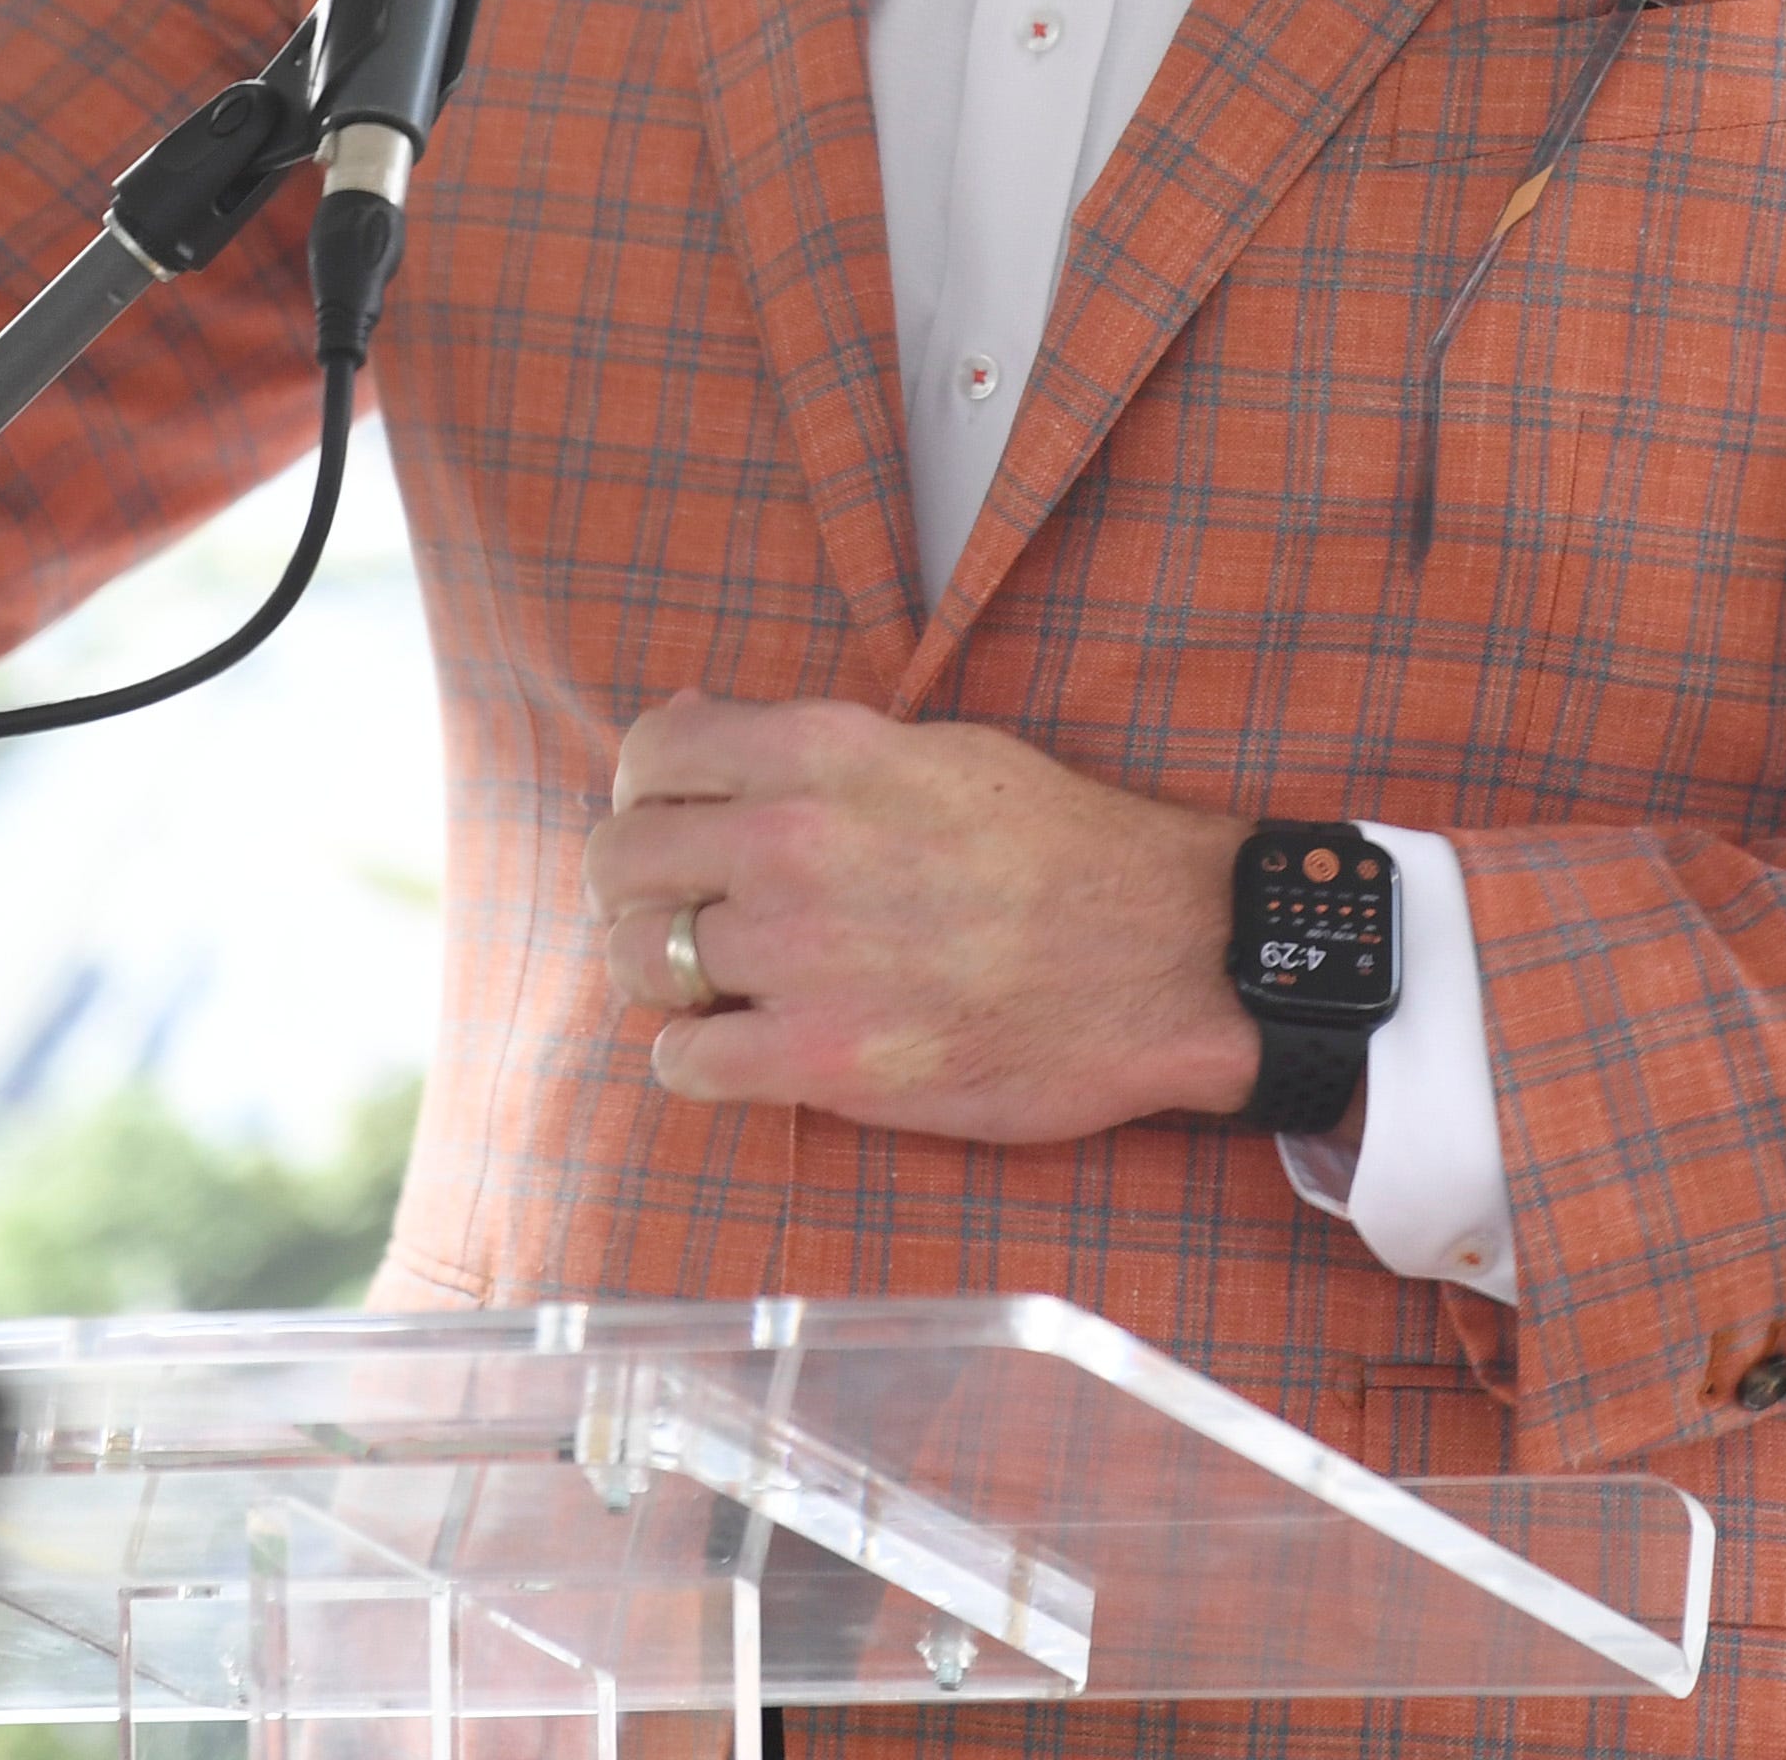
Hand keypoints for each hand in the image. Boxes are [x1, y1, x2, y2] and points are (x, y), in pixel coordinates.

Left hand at [583, 692, 1258, 1143]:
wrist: (1165, 956)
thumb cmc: (1059, 850)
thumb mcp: (934, 749)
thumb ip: (803, 745)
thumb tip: (685, 726)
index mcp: (824, 751)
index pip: (651, 754)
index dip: (643, 793)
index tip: (668, 824)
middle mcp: (795, 841)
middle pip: (620, 863)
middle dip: (633, 891)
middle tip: (678, 915)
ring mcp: (803, 953)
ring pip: (639, 963)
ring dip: (664, 977)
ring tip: (720, 984)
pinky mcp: (824, 1058)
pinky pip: (683, 1060)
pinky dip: (698, 1058)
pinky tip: (744, 1047)